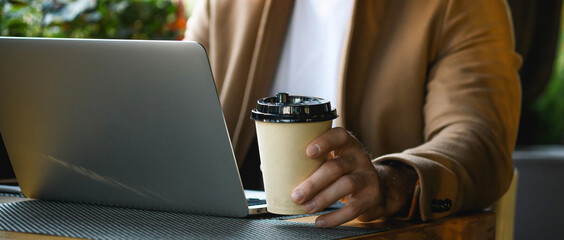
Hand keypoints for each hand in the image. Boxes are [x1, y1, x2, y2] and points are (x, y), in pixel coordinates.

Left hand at [290, 127, 417, 227]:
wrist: (375, 187)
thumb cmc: (343, 171)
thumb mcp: (332, 159)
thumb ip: (308, 161)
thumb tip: (268, 167)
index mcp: (347, 144)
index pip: (339, 135)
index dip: (324, 142)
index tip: (307, 152)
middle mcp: (359, 157)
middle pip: (336, 167)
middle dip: (314, 182)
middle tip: (296, 195)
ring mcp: (367, 176)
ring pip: (346, 185)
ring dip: (322, 199)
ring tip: (306, 207)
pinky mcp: (370, 196)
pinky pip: (353, 208)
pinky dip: (335, 217)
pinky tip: (320, 221)